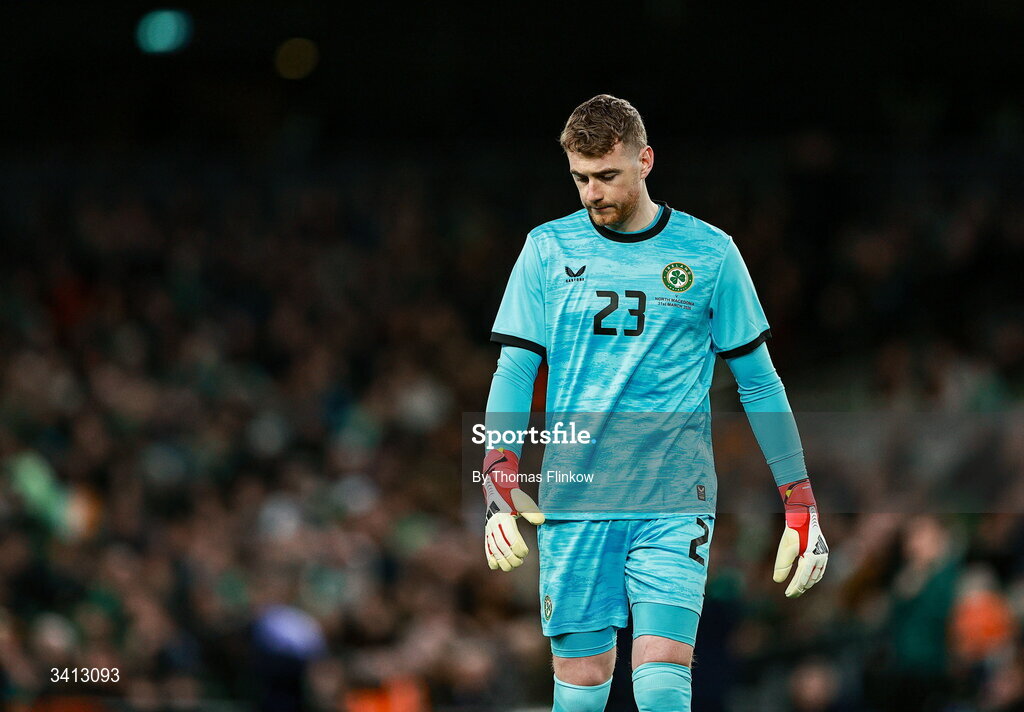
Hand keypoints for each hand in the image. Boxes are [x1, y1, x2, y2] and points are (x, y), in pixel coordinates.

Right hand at [482, 449, 544, 570]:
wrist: (496, 488)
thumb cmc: (513, 496)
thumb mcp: (523, 501)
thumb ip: (531, 512)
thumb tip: (541, 521)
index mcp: (504, 517)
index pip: (511, 538)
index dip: (518, 548)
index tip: (526, 553)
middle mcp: (495, 524)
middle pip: (502, 547)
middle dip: (511, 558)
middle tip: (520, 562)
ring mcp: (489, 529)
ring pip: (494, 549)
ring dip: (502, 560)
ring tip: (511, 567)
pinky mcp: (487, 532)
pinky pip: (487, 546)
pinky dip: (490, 557)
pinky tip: (495, 566)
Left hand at [774, 478, 827, 596]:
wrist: (803, 516)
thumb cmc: (794, 531)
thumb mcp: (785, 548)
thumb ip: (782, 565)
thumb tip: (777, 581)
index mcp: (811, 558)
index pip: (802, 579)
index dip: (795, 588)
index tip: (787, 594)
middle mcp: (820, 558)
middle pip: (810, 579)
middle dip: (800, 588)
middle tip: (790, 594)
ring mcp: (823, 555)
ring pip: (816, 576)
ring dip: (807, 584)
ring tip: (797, 589)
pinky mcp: (823, 552)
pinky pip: (819, 570)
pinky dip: (813, 577)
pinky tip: (806, 580)